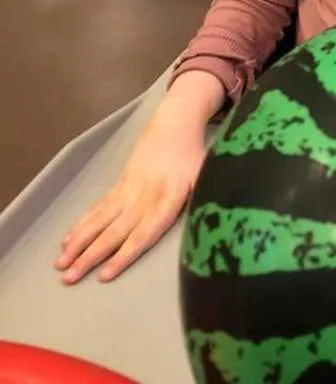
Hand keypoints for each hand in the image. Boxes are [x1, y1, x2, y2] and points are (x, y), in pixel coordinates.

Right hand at [56, 72, 223, 283]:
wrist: (175, 123)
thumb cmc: (194, 157)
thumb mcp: (206, 179)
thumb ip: (204, 207)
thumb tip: (208, 236)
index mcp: (168, 199)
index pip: (144, 233)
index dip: (124, 255)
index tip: (104, 275)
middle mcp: (144, 196)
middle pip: (115, 231)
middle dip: (91, 256)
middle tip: (69, 278)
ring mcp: (129, 189)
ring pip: (101, 219)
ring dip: (80, 242)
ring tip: (61, 263)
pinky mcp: (121, 183)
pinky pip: (99, 206)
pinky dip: (82, 223)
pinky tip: (68, 240)